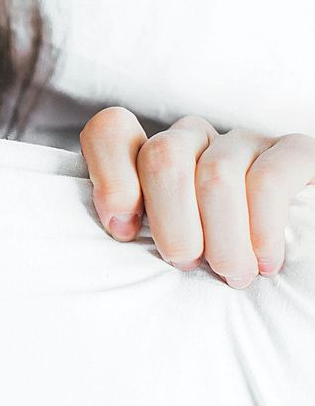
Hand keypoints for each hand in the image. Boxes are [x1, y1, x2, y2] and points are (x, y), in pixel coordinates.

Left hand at [79, 107, 314, 287]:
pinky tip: (265, 260)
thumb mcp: (165, 245)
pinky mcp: (295, 152)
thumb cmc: (212, 261)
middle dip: (171, 221)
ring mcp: (244, 142)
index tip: (124, 231)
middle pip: (163, 156)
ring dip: (221, 237)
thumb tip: (117, 228)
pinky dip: (261, 227)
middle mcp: (195, 139)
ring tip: (232, 274)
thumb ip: (132, 228)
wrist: (292, 273)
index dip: (110, 177)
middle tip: (187, 263)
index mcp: (152, 155)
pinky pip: (268, 179)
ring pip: (215, 174)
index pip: (111, 131)